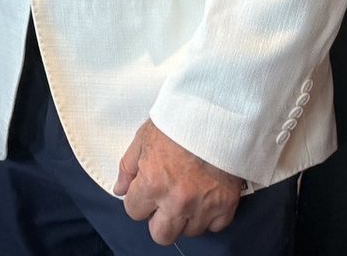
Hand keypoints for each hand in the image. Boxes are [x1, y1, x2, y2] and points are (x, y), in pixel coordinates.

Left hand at [113, 119, 243, 244]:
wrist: (219, 111)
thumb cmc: (180, 121)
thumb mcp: (144, 137)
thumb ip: (128, 167)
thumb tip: (120, 190)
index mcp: (153, 183)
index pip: (134, 212)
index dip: (138, 199)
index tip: (146, 189)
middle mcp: (177, 200)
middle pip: (161, 235)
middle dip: (159, 220)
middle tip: (164, 202)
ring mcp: (204, 205)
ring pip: (189, 232)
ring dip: (186, 217)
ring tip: (188, 194)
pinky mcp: (227, 204)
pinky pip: (215, 226)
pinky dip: (210, 215)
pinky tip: (206, 196)